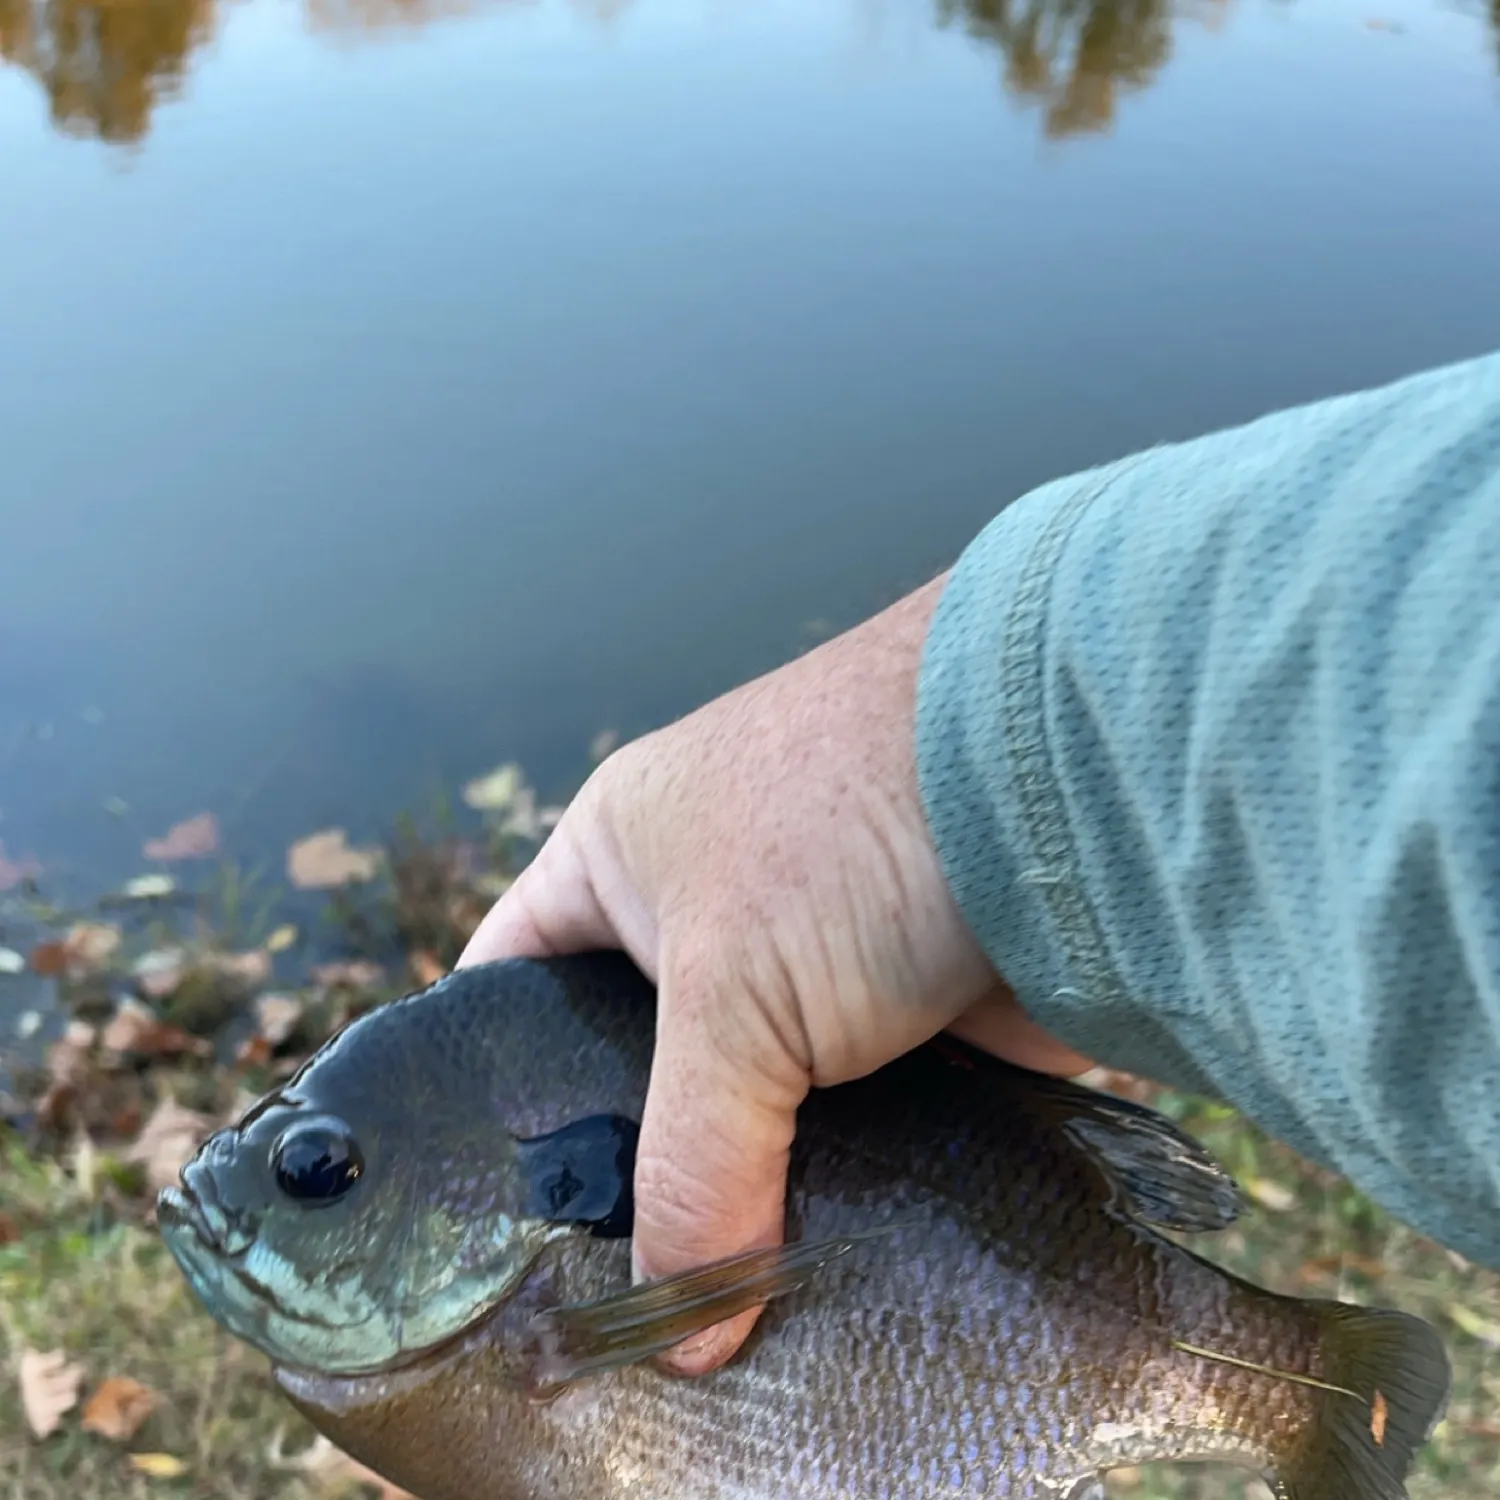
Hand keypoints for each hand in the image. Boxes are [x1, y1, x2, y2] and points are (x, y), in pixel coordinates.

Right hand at [457, 572, 1091, 1374]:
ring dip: (744, 1201)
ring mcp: (814, 973)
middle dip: (629, 1177)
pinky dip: (840, 1198)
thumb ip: (692, 1165)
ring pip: (750, 1118)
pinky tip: (822, 1286)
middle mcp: (707, 915)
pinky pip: (851, 1138)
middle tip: (603, 1314)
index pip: (507, 988)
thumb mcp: (731, 993)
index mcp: (619, 859)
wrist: (1072, 782)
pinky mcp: (911, 1027)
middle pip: (633, 1074)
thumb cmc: (855, 826)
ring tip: (707, 1331)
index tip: (479, 1224)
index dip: (481, 1095)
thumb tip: (686, 1333)